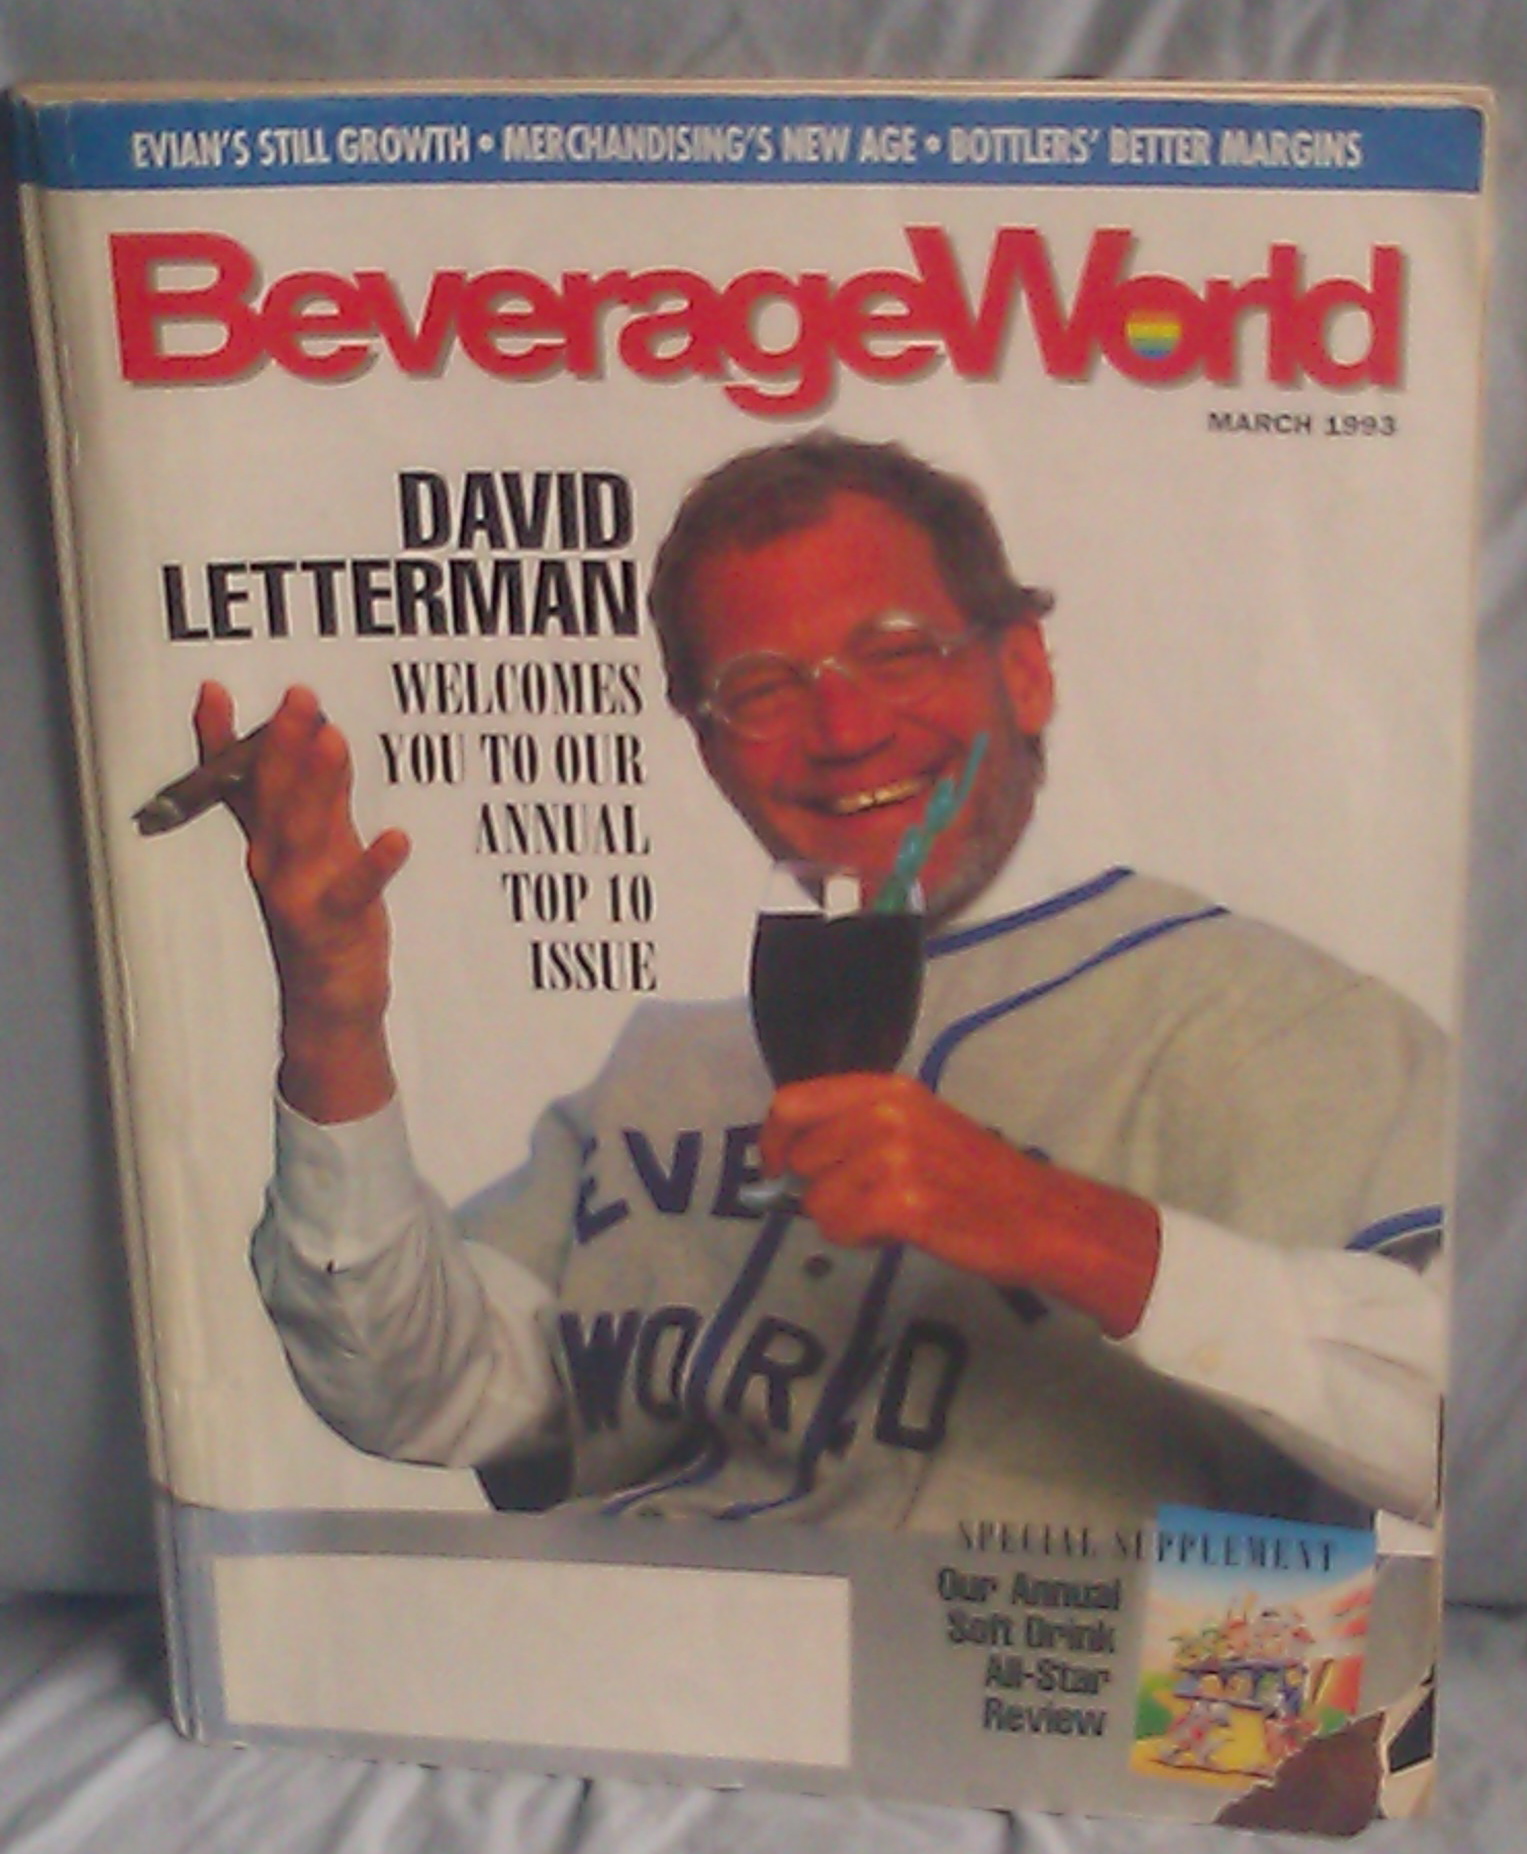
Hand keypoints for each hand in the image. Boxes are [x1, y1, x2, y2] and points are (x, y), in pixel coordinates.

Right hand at [194, 681, 408, 1121]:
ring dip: (318, 785)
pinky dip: (374, 865)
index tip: (214, 690)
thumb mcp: (326, 848)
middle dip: (284, 745)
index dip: (223, 741)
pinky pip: (354, 891)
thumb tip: (323, 733)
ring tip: (333, 739)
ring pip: (305, 832)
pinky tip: (397, 836)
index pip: (240, 785)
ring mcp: (299, 895)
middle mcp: (273, 864)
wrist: (330, 1003)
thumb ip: (324, 795)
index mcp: (267, 843)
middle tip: (300, 697)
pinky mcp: (335, 926)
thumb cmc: (329, 917)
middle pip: (274, 797)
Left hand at [760, 1073, 1160, 1337]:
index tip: (777, 1169)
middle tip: (859, 1202)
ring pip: (816, 1197)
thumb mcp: (919, 1124)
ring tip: (887, 1217)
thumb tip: (792, 1154)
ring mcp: (893, 1157)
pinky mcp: (901, 1203)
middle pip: (801, 1156)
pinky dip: (856, 1239)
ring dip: (841, 1218)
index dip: (773, 1140)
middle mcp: (886, 1113)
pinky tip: (893, 1233)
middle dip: (818, 1188)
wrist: (1038, 1216)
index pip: (793, 1102)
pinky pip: (838, 1227)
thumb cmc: (976, 1176)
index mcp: (887, 1088)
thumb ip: (859, 1125)